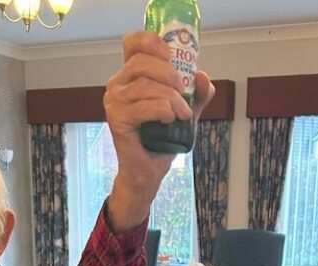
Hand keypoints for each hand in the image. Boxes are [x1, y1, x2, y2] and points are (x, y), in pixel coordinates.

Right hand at [105, 30, 214, 230]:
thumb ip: (196, 95)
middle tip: (185, 94)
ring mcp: (114, 102)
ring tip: (183, 114)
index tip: (171, 56)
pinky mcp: (117, 120)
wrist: (148, 172)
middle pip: (142, 62)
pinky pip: (143, 107)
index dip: (151, 42)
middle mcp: (117, 85)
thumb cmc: (162, 141)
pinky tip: (170, 119)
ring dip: (172, 98)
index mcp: (130, 76)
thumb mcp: (185, 113)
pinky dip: (162, 110)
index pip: (133, 43)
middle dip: (170, 75)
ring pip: (145, 85)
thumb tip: (203, 76)